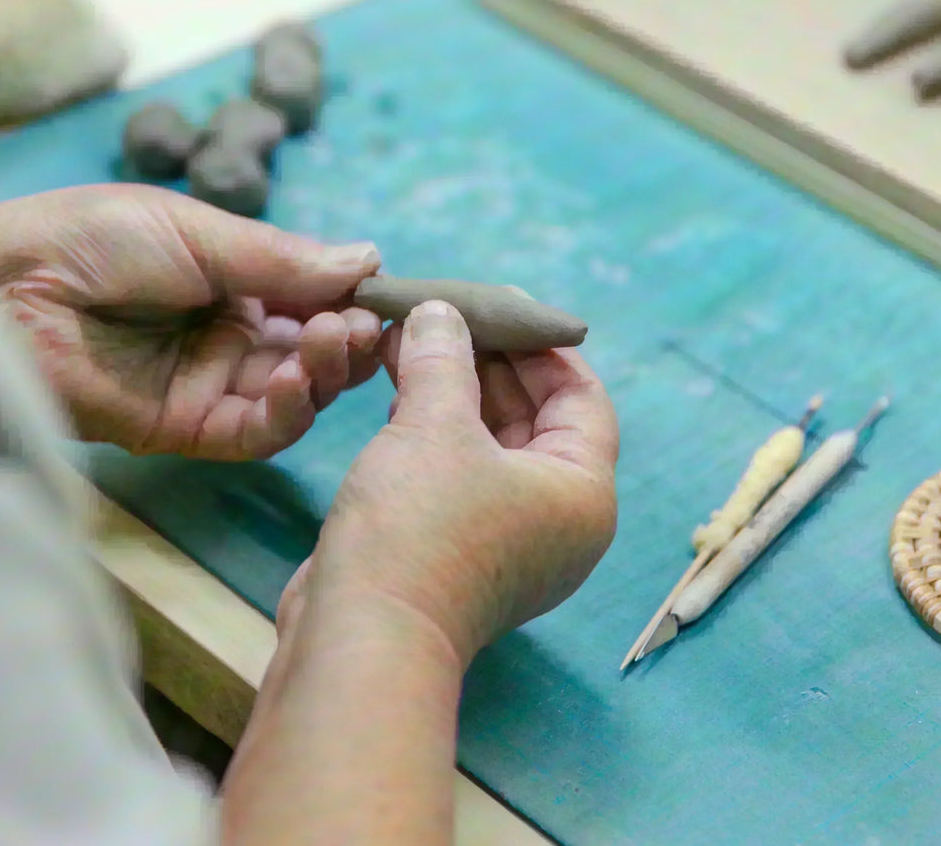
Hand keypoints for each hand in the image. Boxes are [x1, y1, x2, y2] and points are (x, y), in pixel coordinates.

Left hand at [0, 184, 381, 458]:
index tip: (391, 296)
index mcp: (238, 284)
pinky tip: (294, 379)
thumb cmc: (96, 240)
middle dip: (350, 338)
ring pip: (297, 395)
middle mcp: (233, 338)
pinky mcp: (187, 430)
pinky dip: (286, 412)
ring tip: (338, 338)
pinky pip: (255, 432)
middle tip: (369, 323)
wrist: (5, 286)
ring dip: (327, 372)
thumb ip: (283, 259)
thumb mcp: (198, 232)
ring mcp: (212, 386)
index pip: (316, 301)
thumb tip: (372, 257)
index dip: (355, 301)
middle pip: (315, 353)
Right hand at [286, 300, 619, 667]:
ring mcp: (506, 536)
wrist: (360, 637)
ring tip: (411, 338)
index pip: (581, 395)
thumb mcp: (436, 426)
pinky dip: (435, 426)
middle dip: (486, 360)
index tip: (499, 303)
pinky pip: (459, 468)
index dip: (540, 342)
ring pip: (490, 440)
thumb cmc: (418, 528)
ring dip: (454, 388)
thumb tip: (440, 312)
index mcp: (581, 492)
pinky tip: (398, 387)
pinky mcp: (458, 546)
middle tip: (443, 313)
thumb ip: (444, 359)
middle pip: (534, 414)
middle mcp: (555, 517)